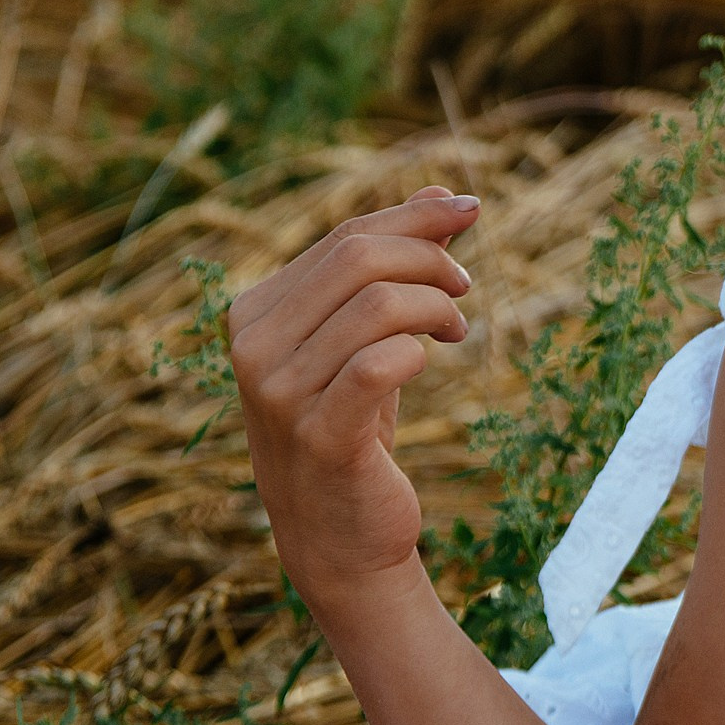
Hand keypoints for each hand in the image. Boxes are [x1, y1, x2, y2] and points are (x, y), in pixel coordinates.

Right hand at [227, 186, 480, 611]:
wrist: (340, 534)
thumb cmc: (354, 423)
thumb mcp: (368, 338)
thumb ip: (393, 266)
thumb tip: (441, 191)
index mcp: (256, 311)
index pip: (346, 237)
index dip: (416, 217)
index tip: (470, 211)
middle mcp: (253, 346)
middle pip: (360, 258)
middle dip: (431, 258)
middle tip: (465, 287)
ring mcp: (280, 392)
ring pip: (379, 304)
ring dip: (437, 307)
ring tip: (455, 330)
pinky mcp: (319, 434)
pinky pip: (382, 362)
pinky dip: (419, 350)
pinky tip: (432, 360)